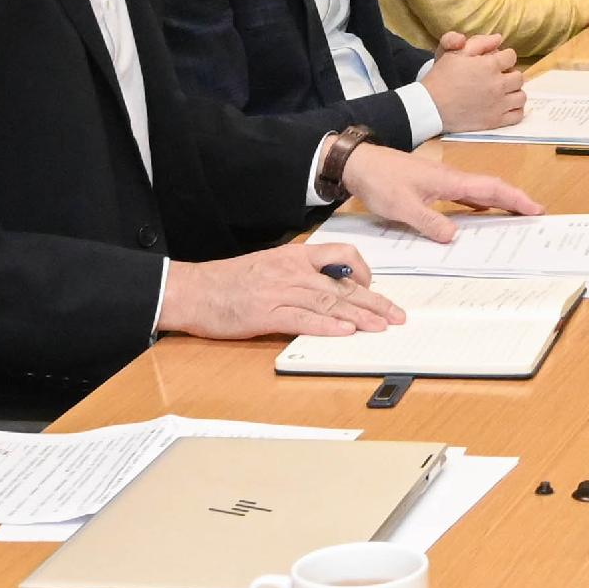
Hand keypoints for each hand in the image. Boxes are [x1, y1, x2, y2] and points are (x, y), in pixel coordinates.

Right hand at [159, 243, 405, 342]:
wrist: (192, 290)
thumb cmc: (227, 281)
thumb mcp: (269, 266)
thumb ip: (298, 274)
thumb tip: (328, 288)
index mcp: (294, 256)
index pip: (341, 255)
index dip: (363, 271)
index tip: (375, 287)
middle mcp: (292, 271)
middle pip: (342, 284)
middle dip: (374, 301)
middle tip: (396, 314)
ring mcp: (280, 291)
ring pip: (329, 301)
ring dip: (359, 316)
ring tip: (381, 326)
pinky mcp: (266, 313)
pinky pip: (303, 319)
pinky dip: (326, 326)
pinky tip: (345, 332)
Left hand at [337, 144, 539, 239]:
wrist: (359, 163)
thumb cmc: (380, 180)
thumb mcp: (402, 207)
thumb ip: (429, 222)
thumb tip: (454, 236)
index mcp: (449, 181)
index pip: (491, 189)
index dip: (516, 199)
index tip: (536, 209)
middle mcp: (451, 179)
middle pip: (491, 188)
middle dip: (515, 200)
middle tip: (534, 215)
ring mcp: (442, 181)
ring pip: (478, 192)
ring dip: (498, 203)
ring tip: (513, 217)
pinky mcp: (431, 186)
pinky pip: (462, 196)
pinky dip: (477, 205)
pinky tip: (478, 214)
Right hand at [416, 34, 525, 134]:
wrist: (430, 106)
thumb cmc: (441, 77)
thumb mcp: (454, 53)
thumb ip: (478, 42)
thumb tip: (499, 38)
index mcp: (490, 66)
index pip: (511, 56)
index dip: (504, 57)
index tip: (496, 62)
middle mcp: (498, 84)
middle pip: (518, 76)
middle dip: (510, 74)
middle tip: (498, 78)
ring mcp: (498, 104)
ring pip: (521, 96)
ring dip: (514, 92)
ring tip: (502, 92)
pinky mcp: (495, 121)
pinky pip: (518, 115)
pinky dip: (515, 110)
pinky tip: (505, 106)